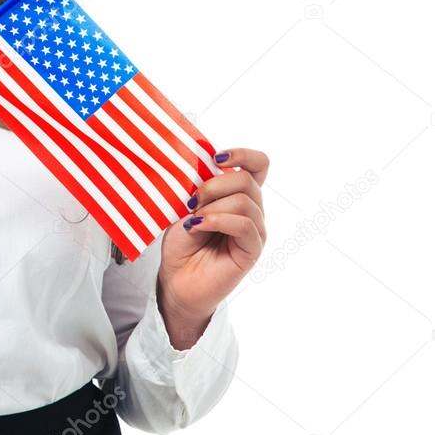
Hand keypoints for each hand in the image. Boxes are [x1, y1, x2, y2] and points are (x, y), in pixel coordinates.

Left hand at [158, 147, 268, 320]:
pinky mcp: (252, 249)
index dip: (242, 154)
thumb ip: (200, 187)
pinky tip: (199, 226)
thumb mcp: (186, 207)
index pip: (258, 165)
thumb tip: (205, 166)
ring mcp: (254, 230)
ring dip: (214, 205)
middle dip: (215, 184)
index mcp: (238, 195)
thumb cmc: (181, 244)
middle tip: (192, 201)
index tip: (215, 158)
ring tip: (194, 220)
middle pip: (248, 179)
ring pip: (245, 200)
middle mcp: (252, 210)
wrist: (177, 280)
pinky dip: (219, 220)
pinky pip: (245, 225)